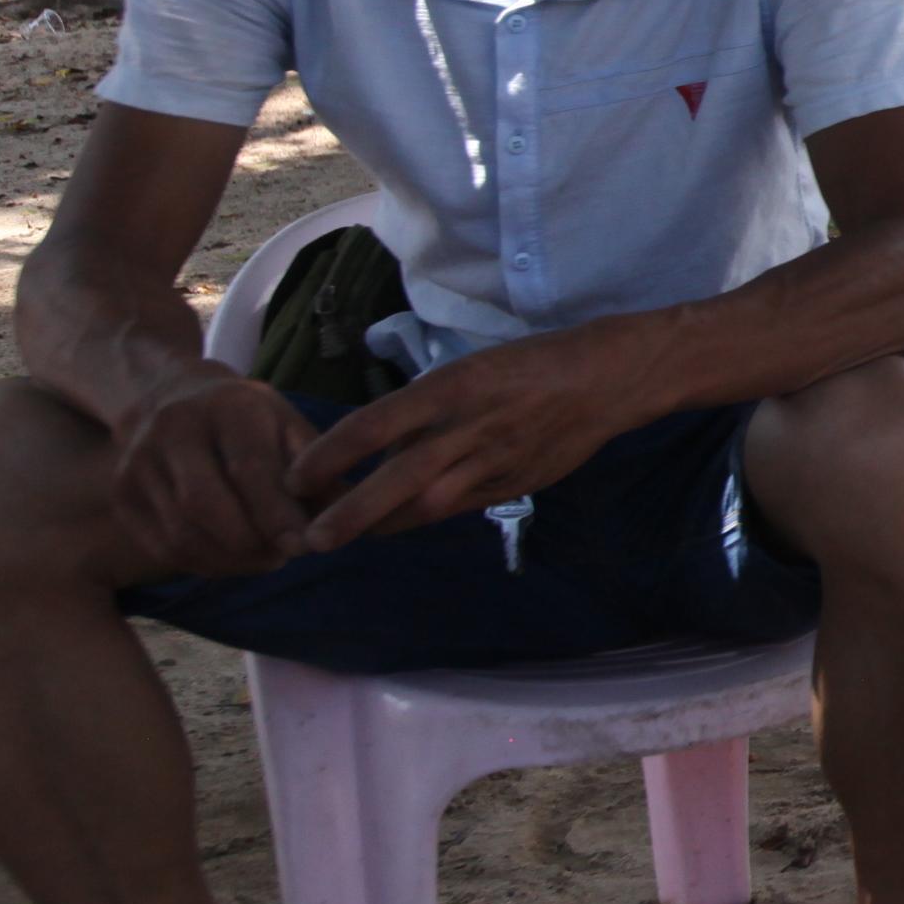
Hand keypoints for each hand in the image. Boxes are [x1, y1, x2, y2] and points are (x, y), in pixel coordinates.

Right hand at [110, 365, 322, 576]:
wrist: (166, 396)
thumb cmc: (246, 419)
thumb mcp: (288, 425)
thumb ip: (319, 469)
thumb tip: (355, 518)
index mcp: (228, 406)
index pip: (250, 469)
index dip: (277, 514)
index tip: (304, 546)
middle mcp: (174, 429)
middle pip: (206, 505)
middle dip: (250, 542)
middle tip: (283, 557)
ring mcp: (137, 461)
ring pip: (182, 532)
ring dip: (229, 560)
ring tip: (263, 559)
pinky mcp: (121, 493)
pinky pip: (162, 546)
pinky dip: (203, 563)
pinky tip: (231, 559)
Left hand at [286, 329, 635, 552]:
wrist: (607, 380)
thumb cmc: (530, 365)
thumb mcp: (469, 371)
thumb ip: (426, 410)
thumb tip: (377, 446)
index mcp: (452, 387)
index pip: (373, 425)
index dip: (330, 455)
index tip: (296, 476)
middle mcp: (468, 426)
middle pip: (396, 478)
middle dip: (349, 512)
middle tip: (310, 538)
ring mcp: (493, 461)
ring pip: (425, 505)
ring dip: (380, 524)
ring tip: (343, 537)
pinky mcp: (513, 485)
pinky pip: (456, 508)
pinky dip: (422, 518)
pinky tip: (397, 525)